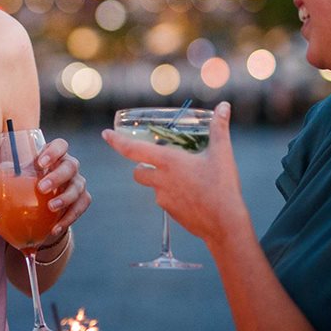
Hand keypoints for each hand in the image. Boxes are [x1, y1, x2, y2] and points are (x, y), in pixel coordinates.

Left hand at [34, 136, 90, 233]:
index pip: (60, 145)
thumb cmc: (27, 186)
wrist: (43, 207)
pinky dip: (68, 218)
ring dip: (65, 198)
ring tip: (51, 208)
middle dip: (57, 176)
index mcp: (52, 156)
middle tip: (42, 188)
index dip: (54, 151)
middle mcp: (68, 166)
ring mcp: (77, 183)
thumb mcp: (14, 182)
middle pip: (71, 165)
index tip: (40, 163)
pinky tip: (55, 228)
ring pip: (78, 186)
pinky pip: (80, 207)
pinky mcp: (82, 200)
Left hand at [102, 101, 245, 247]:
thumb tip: (224, 106)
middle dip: (142, 165)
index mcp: (168, 162)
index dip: (116, 141)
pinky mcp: (170, 212)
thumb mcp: (222, 154)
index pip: (132, 149)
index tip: (105, 134)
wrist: (225, 224)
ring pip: (153, 186)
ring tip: (183, 177)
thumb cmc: (222, 187)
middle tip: (158, 160)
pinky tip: (191, 194)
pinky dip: (172, 194)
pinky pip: (165, 200)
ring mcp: (163, 198)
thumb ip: (220, 128)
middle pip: (138, 171)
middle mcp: (161, 180)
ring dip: (159, 180)